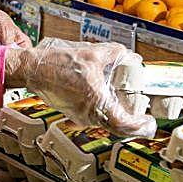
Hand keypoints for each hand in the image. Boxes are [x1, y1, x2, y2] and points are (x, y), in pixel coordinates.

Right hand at [8, 40, 156, 135]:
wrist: (34, 69)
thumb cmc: (59, 62)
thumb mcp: (93, 52)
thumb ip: (116, 53)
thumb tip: (131, 56)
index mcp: (96, 100)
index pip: (122, 123)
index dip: (138, 126)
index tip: (148, 121)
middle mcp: (89, 113)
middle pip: (117, 129)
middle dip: (133, 126)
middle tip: (145, 119)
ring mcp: (80, 116)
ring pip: (106, 125)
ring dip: (121, 122)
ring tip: (133, 112)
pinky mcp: (75, 114)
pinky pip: (97, 120)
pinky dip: (109, 117)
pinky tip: (114, 106)